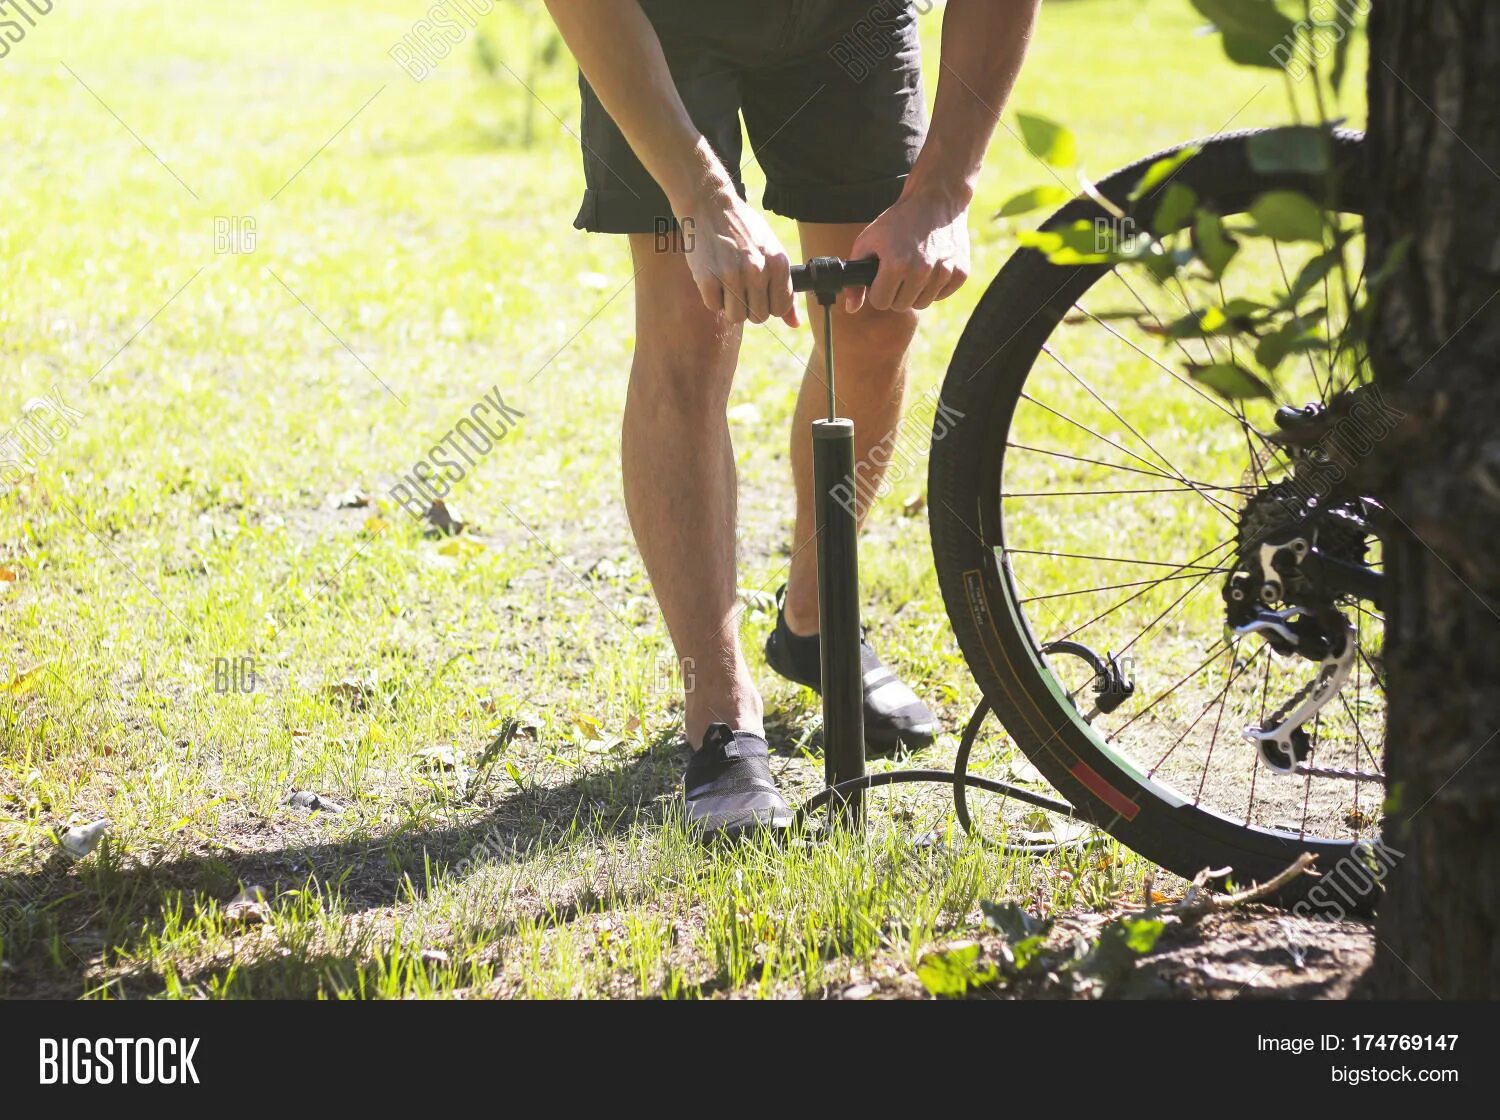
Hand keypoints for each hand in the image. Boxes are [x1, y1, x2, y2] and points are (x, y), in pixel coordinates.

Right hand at [677, 185, 798, 327]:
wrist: (711, 207)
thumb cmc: (744, 230)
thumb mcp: (772, 251)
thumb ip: (785, 288)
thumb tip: (795, 323)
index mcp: (778, 263)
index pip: (780, 308)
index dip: (769, 305)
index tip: (761, 293)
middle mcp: (757, 270)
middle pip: (758, 316)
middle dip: (749, 307)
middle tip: (741, 287)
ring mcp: (732, 275)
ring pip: (736, 316)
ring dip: (730, 306)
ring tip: (727, 283)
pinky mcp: (708, 278)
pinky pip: (713, 306)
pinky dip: (712, 297)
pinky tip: (714, 277)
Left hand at [844, 186, 970, 313]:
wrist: (935, 200)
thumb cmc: (897, 221)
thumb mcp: (867, 242)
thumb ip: (856, 279)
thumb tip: (851, 309)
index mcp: (896, 263)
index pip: (881, 302)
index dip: (878, 291)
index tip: (882, 278)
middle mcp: (922, 270)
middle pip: (901, 306)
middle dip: (895, 292)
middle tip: (898, 272)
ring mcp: (944, 271)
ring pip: (922, 304)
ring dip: (915, 292)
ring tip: (913, 269)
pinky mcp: (961, 272)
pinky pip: (941, 296)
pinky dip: (934, 287)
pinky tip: (930, 267)